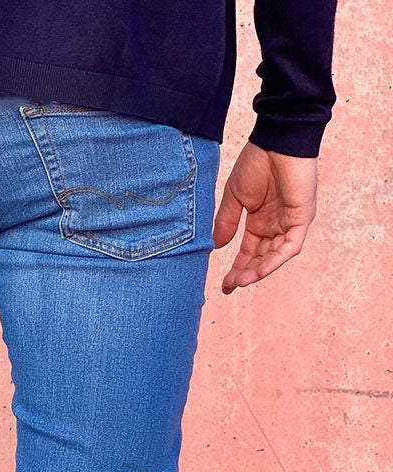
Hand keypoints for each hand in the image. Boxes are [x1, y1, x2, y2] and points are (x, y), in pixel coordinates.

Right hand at [213, 142, 317, 294]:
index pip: (249, 252)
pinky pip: (290, 246)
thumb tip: (217, 247)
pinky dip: (275, 260)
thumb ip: (226, 222)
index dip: (237, 269)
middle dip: (246, 273)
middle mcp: (276, 225)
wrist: (276, 139)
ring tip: (241, 281)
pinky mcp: (302, 218)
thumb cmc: (257, 161)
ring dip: (259, 270)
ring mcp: (290, 223)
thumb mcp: (235, 197)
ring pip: (275, 256)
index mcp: (261, 221)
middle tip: (230, 285)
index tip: (224, 285)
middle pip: (261, 258)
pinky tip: (259, 270)